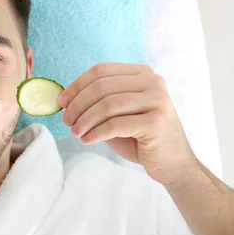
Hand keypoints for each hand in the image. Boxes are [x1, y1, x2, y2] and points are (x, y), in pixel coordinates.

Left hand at [60, 63, 195, 185]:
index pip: (101, 71)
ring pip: (107, 105)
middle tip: (66, 120)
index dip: (77, 85)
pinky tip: (87, 139)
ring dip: (85, 120)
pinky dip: (96, 132)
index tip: (62, 101)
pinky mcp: (156, 123)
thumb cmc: (140, 137)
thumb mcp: (117, 114)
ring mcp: (158, 101)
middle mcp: (153, 82)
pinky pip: (115, 125)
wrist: (173, 163)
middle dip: (78, 104)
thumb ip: (97, 102)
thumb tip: (64, 98)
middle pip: (102, 86)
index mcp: (142, 74)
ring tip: (75, 132)